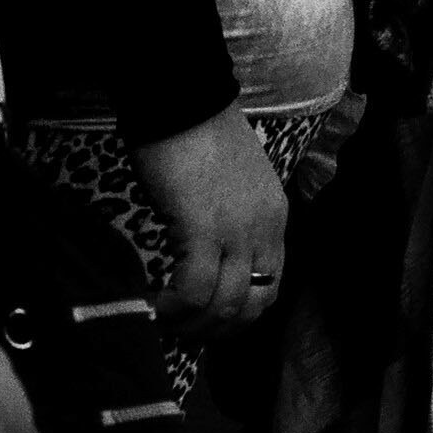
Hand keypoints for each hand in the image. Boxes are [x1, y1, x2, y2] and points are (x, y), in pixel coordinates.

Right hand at [131, 104, 289, 340]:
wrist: (185, 101)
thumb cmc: (201, 139)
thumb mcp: (235, 188)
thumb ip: (233, 224)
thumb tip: (209, 263)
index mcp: (276, 220)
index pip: (270, 288)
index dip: (237, 316)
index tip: (205, 321)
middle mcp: (265, 229)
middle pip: (250, 306)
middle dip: (215, 330)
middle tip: (181, 331)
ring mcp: (237, 230)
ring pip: (223, 305)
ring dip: (192, 325)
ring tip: (165, 319)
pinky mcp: (203, 228)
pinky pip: (194, 289)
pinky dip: (175, 306)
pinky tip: (156, 304)